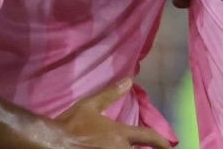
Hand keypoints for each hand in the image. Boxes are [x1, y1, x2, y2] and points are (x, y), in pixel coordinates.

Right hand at [54, 79, 170, 148]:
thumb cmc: (71, 124)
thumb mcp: (89, 105)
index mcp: (120, 134)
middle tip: (147, 148)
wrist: (54, 143)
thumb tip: (129, 81)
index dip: (161, 142)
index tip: (169, 146)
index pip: (149, 137)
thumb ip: (110, 94)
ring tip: (126, 147)